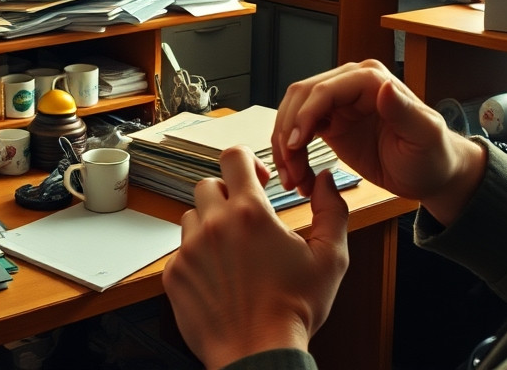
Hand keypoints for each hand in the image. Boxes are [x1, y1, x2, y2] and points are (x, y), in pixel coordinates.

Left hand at [163, 146, 348, 369]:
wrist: (259, 354)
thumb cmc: (295, 310)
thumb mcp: (330, 258)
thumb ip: (332, 210)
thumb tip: (325, 181)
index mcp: (251, 213)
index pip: (233, 156)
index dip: (246, 161)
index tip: (256, 180)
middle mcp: (214, 225)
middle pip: (208, 185)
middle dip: (227, 196)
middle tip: (246, 221)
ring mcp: (189, 250)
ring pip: (191, 217)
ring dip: (209, 226)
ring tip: (233, 253)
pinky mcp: (175, 275)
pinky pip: (180, 252)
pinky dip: (197, 258)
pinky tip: (220, 278)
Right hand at [270, 61, 484, 228]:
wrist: (431, 174)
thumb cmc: (433, 155)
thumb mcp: (424, 135)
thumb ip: (404, 111)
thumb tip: (384, 86)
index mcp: (372, 80)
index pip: (325, 89)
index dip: (304, 115)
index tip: (295, 145)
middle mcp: (351, 84)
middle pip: (301, 98)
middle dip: (288, 133)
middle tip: (289, 168)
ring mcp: (338, 103)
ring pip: (293, 113)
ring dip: (285, 145)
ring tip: (292, 178)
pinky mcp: (330, 122)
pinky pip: (298, 130)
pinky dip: (291, 153)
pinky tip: (297, 175)